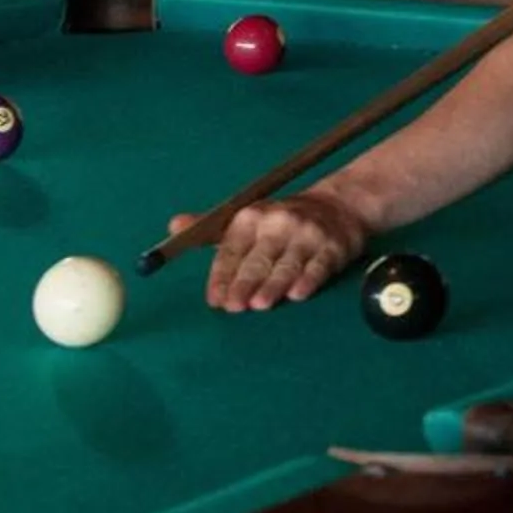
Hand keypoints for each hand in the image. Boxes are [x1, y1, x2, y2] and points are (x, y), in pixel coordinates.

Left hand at [172, 188, 369, 312]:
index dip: (221, 275)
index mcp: (252, 217)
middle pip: (258, 258)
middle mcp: (279, 222)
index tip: (214, 299)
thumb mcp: (247, 220)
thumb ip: (209, 228)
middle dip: (244, 283)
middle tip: (233, 306)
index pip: (232, 249)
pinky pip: (319, 265)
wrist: (339, 206)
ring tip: (260, 304)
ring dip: (273, 284)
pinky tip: (298, 293)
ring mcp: (308, 234)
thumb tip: (173, 226)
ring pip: (287, 264)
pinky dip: (308, 279)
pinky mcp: (333, 246)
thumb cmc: (283, 222)